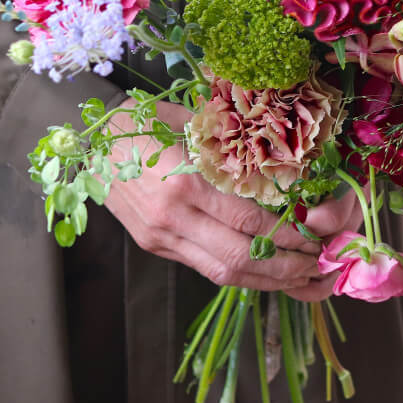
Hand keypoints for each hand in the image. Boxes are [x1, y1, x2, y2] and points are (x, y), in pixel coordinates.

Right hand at [104, 98, 362, 300]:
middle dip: (282, 267)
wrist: (88, 144)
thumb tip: (276, 156)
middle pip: (237, 257)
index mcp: (183, 182)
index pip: (247, 220)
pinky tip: (262, 273)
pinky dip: (237, 275)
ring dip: (264, 281)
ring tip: (297, 279)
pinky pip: (203, 266)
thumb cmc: (140, 123)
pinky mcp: (154, 246)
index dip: (285, 234)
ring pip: (221, 273)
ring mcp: (161, 237)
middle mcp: (173, 218)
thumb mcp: (185, 121)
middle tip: (314, 266)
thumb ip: (226, 142)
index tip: (312, 236)